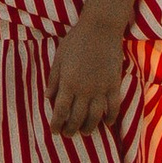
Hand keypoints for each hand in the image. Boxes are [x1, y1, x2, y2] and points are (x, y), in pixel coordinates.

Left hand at [47, 9, 128, 135]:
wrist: (100, 28)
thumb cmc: (76, 40)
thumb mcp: (59, 57)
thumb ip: (54, 79)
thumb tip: (47, 97)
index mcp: (68, 82)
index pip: (60, 111)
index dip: (56, 124)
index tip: (55, 131)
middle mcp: (84, 90)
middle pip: (77, 118)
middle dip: (71, 129)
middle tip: (68, 134)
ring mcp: (101, 89)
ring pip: (95, 117)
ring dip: (89, 127)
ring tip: (84, 132)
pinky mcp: (114, 85)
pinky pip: (114, 107)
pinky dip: (111, 118)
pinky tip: (107, 123)